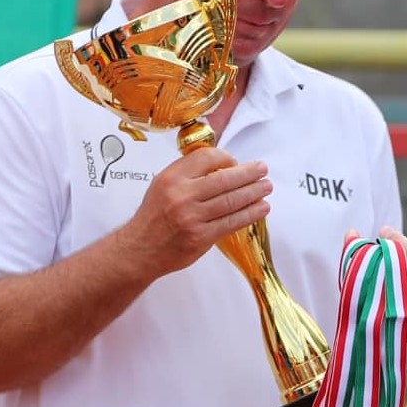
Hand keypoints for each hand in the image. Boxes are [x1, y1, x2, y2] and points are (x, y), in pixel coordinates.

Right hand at [121, 148, 272, 274]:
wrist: (140, 248)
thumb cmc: (154, 216)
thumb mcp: (163, 184)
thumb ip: (188, 173)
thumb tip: (222, 165)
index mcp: (172, 178)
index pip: (207, 158)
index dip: (227, 157)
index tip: (236, 162)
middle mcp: (182, 195)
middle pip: (225, 179)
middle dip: (249, 174)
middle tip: (262, 170)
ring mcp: (193, 217)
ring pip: (232, 201)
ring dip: (254, 193)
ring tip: (267, 188)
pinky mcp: (202, 237)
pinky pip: (232, 222)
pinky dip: (250, 214)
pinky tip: (261, 208)